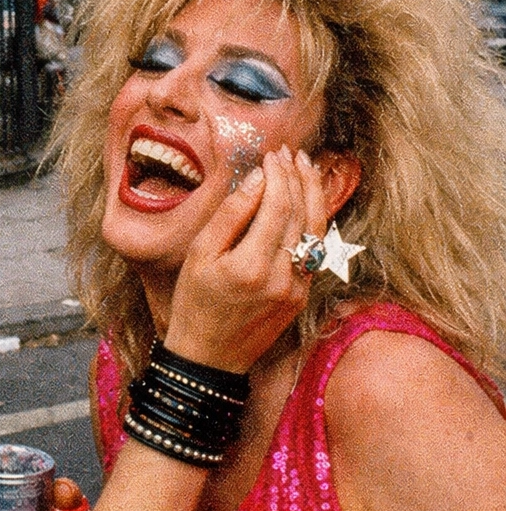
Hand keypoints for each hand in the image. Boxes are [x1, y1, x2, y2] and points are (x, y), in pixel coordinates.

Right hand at [164, 146, 326, 372]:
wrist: (209, 357)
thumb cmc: (194, 302)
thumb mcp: (198, 255)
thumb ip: (230, 215)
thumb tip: (256, 179)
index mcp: (252, 265)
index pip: (277, 205)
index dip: (279, 175)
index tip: (273, 153)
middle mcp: (282, 277)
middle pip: (301, 215)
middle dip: (298, 178)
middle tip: (292, 153)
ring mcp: (296, 288)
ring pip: (316, 232)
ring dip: (314, 196)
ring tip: (307, 168)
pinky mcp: (301, 296)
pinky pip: (314, 251)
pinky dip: (314, 221)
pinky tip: (308, 203)